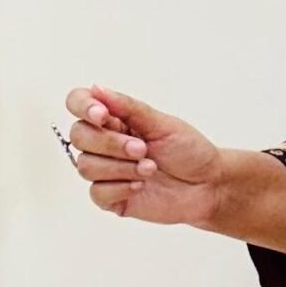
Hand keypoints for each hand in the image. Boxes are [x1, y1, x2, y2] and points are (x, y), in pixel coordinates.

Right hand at [61, 84, 223, 223]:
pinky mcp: (113, 198)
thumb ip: (128, 107)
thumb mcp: (162, 123)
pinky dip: (120, 187)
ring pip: (85, 166)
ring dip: (120, 167)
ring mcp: (107, 171)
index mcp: (114, 119)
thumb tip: (96, 88)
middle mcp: (105, 143)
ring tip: (149, 169)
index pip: (78, 103)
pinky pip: (97, 193)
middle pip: (79, 136)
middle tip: (142, 149)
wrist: (207, 185)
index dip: (83, 107)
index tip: (103, 116)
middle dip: (110, 143)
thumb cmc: (188, 151)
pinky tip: (141, 186)